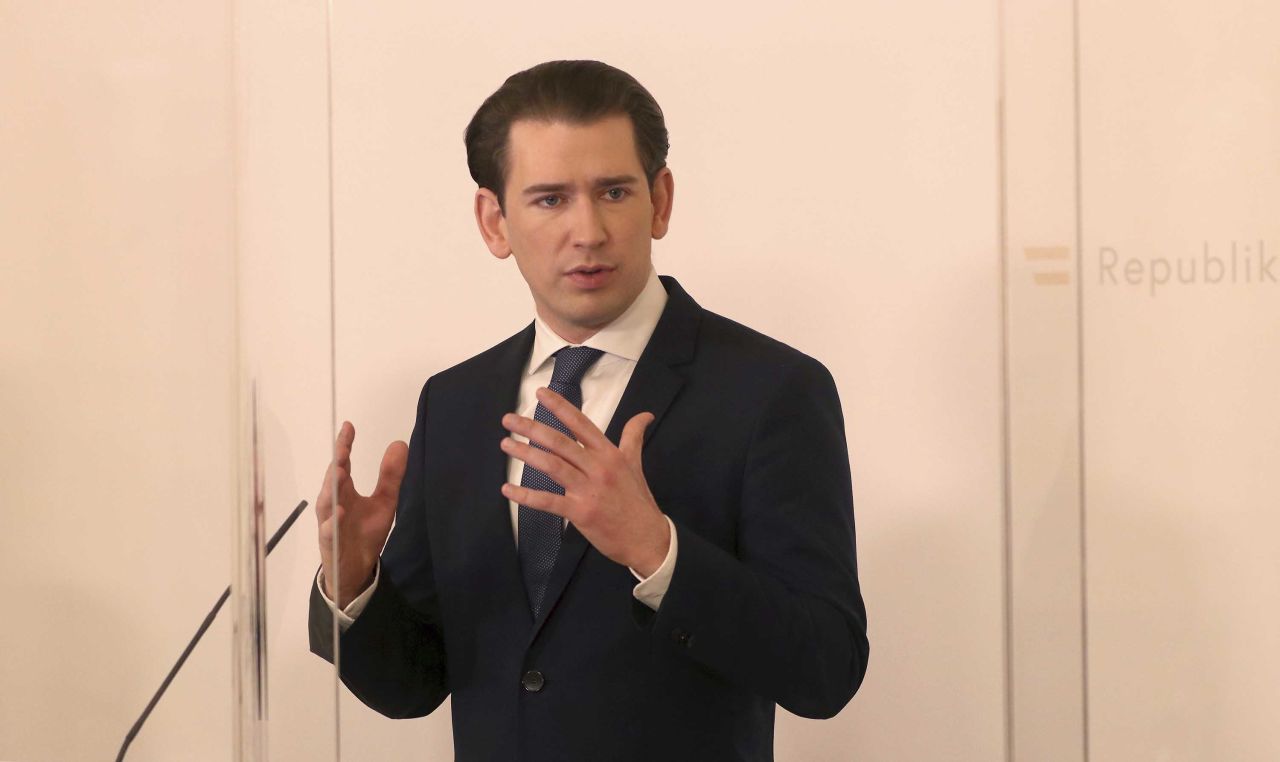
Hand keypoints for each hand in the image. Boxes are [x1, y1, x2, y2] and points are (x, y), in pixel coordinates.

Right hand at [315, 421, 407, 607]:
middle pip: (332, 479)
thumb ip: (390, 476)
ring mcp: (330, 523)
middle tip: (343, 447)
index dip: (344, 445)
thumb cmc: (365, 533)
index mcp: (345, 491)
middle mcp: (334, 503)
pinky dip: (332, 523)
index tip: (348, 426)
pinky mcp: (331, 543)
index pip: (343, 463)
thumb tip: (399, 443)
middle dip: (336, 463)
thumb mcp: (385, 502)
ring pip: (326, 503)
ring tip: (340, 472)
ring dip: (331, 488)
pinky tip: (339, 512)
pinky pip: (328, 532)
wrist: (356, 569)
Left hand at [499, 387, 670, 576]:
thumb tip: (645, 415)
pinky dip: (526, 495)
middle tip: (509, 420)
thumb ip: (633, 437)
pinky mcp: (580, 513)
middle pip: (560, 442)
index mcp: (609, 454)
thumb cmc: (637, 500)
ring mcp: (588, 490)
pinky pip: (548, 502)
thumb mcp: (635, 464)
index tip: (540, 393)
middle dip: (532, 428)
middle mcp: (598, 468)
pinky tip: (508, 489)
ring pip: (552, 466)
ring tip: (506, 444)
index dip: (560, 407)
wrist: (647, 538)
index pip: (581, 424)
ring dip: (526, 454)